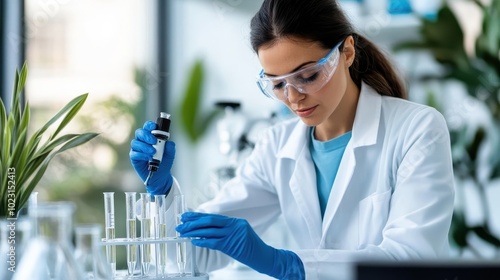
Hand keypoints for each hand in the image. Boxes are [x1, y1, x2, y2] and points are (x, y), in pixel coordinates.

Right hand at [129, 121, 174, 194]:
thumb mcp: (170, 155)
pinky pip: (134, 153)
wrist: (161, 176)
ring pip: (135, 142)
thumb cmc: (164, 163)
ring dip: (144, 146)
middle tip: (154, 141)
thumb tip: (170, 143)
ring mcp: (137, 149)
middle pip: (139, 133)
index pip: (148, 127)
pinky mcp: (134, 158)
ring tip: (153, 152)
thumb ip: (170, 148)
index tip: (154, 127)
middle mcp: (143, 141)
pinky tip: (148, 157)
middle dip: (146, 135)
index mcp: (151, 137)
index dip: (149, 125)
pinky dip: (141, 154)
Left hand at [176, 212, 304, 278]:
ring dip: (194, 232)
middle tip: (181, 224)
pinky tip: (194, 241)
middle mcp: (234, 225)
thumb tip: (206, 231)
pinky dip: (202, 241)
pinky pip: (214, 242)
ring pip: (209, 230)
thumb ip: (226, 231)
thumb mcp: (239, 236)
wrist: (264, 257)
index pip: (213, 217)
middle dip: (193, 222)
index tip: (186, 216)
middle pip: (210, 221)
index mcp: (235, 221)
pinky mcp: (232, 245)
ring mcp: (234, 234)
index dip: (198, 216)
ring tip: (183, 232)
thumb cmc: (251, 249)